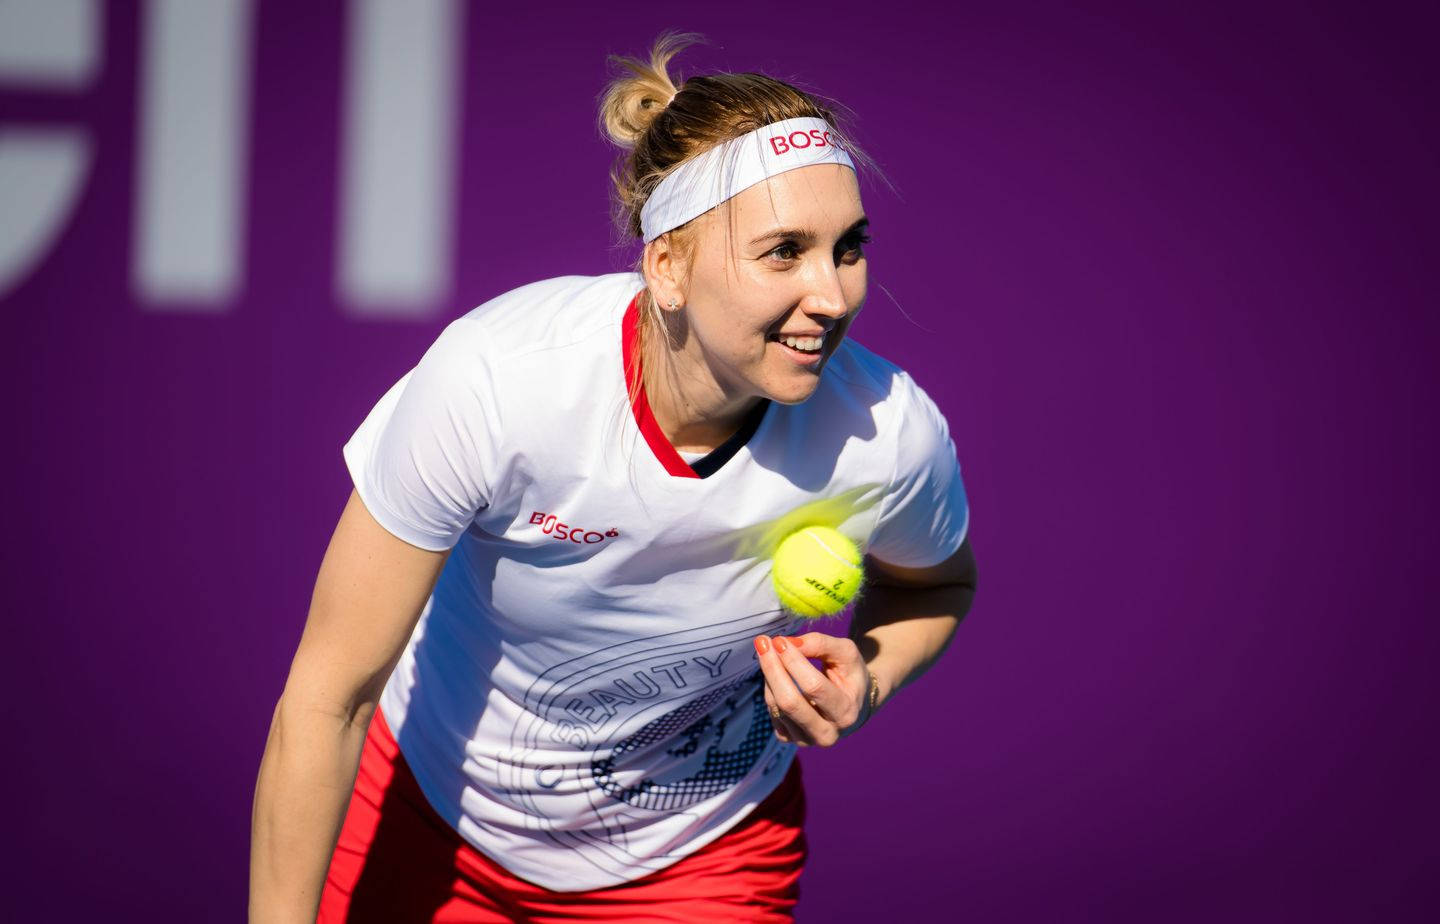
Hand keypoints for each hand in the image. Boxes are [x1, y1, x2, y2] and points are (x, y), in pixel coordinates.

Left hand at [753, 632, 874, 746]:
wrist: (853, 704)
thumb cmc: (849, 674)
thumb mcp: (846, 653)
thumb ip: (820, 644)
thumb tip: (787, 643)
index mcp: (846, 713)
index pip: (814, 686)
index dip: (794, 662)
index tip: (779, 640)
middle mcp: (827, 734)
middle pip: (790, 702)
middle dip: (773, 669)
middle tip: (763, 642)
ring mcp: (806, 740)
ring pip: (776, 706)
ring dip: (769, 675)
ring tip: (768, 652)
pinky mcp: (789, 739)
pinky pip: (771, 711)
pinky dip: (769, 688)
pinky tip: (775, 673)